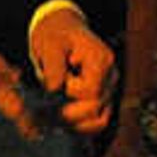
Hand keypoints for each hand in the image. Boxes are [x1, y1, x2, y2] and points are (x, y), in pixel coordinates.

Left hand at [27, 7, 119, 135]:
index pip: (91, 91)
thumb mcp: (49, 44)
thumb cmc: (55, 35)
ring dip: (74, 123)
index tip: (55, 80)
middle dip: (68, 111)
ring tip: (53, 114)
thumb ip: (53, 67)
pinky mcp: (102, 99)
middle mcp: (111, 76)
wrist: (60, 29)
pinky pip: (98, 122)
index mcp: (102, 60)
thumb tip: (55, 91)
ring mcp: (109, 89)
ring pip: (100, 120)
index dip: (70, 92)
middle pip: (96, 108)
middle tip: (45, 105)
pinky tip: (62, 121)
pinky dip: (81, 126)